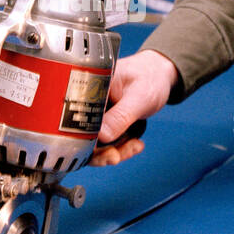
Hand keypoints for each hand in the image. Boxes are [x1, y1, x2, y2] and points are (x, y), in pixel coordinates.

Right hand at [90, 49, 177, 166]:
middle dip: (99, 152)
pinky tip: (136, 144)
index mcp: (88, 87)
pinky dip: (121, 149)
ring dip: (113, 152)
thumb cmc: (149, 77)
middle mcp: (88, 102)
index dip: (82, 139)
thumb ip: (121, 116)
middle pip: (80, 136)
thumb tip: (102, 136)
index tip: (100, 149)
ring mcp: (97, 114)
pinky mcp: (106, 124)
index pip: (74, 117)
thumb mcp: (139, 96)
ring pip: (94, 144)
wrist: (160, 76)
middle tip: (116, 156)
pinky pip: (107, 144)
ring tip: (134, 146)